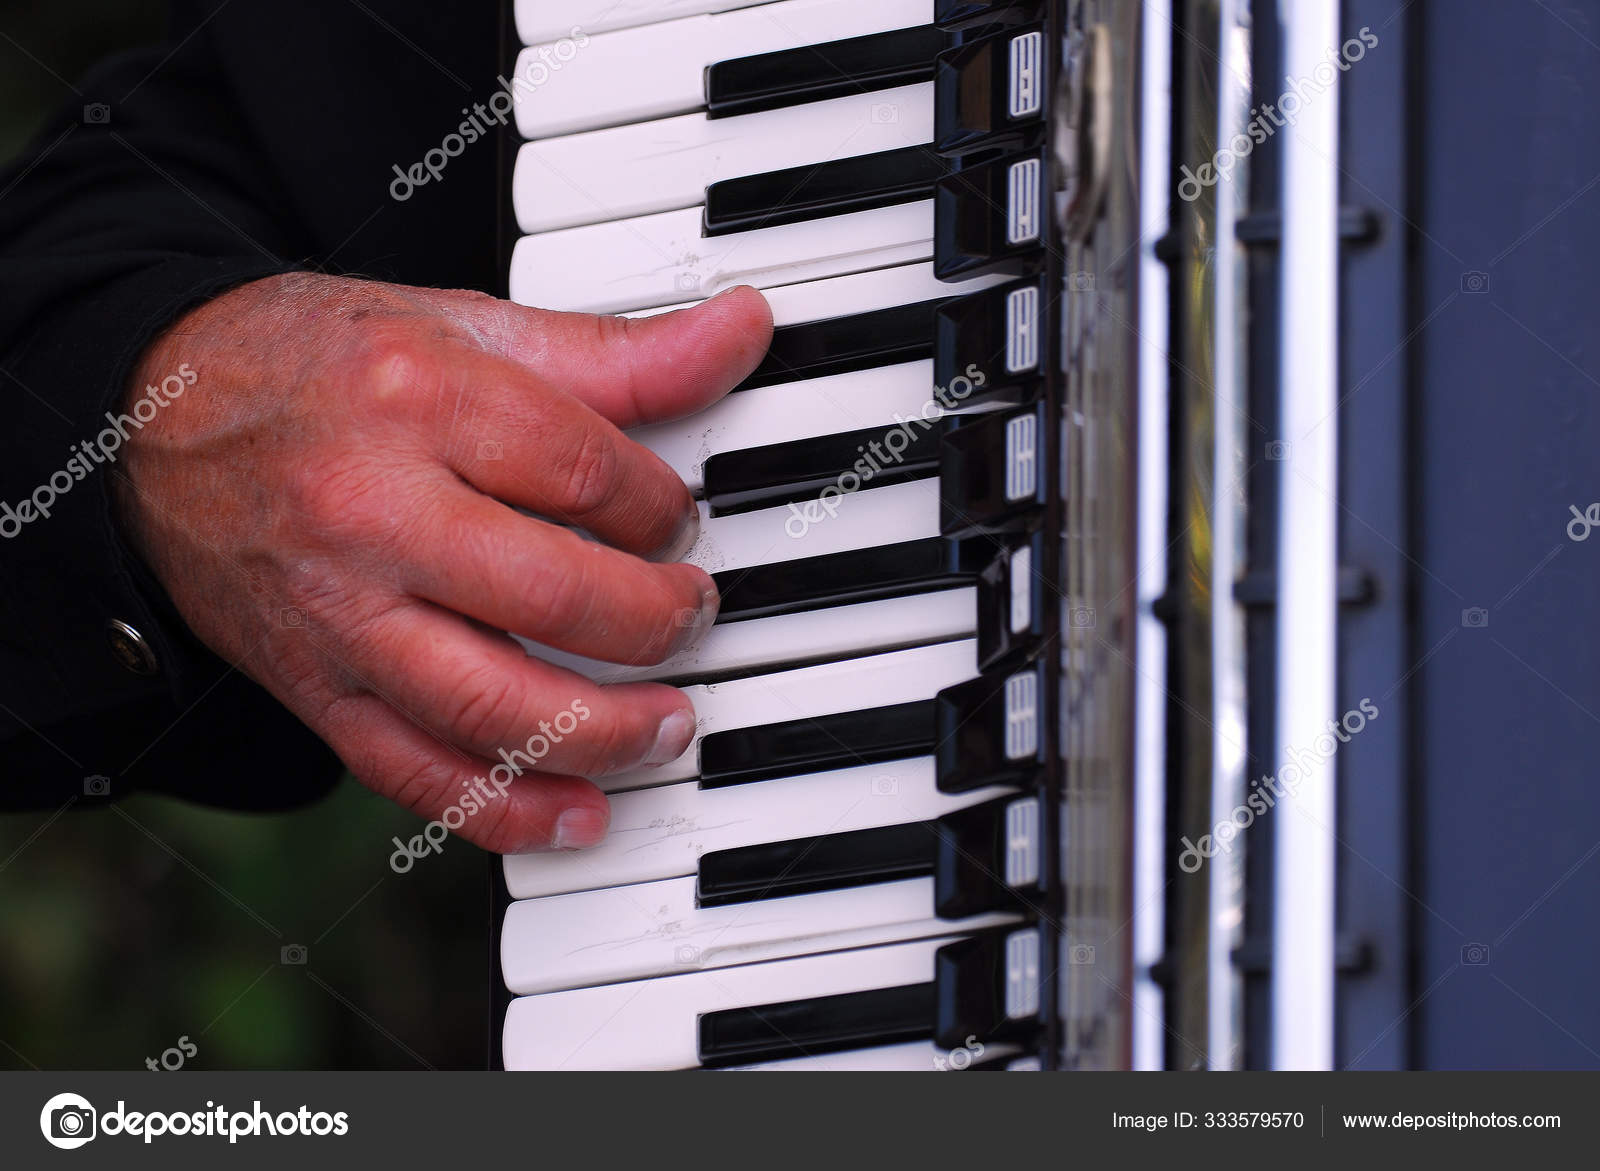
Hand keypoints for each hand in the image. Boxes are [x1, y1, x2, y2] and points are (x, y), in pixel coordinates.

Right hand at [112, 273, 770, 852]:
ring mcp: (336, 614)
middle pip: (551, 596)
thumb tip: (740, 334)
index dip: (664, 508)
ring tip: (669, 724)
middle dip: (655, 621)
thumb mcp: (462, 329)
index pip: (586, 473)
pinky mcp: (312, 688)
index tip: (680, 520)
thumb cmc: (316, 365)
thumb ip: (611, 352)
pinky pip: (416, 773)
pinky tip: (580, 813)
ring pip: (490, 708)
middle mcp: (367, 513)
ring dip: (604, 732)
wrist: (150, 416)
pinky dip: (508, 809)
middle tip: (693, 614)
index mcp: (414, 398)